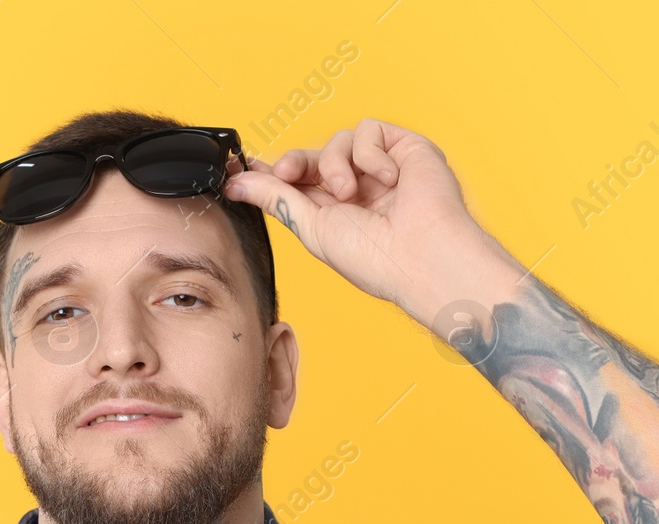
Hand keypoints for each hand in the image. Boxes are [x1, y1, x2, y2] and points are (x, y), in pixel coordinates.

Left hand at [222, 118, 524, 326]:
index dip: (270, 171)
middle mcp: (356, 189)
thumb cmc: (374, 257)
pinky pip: (368, 131)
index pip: (296, 182)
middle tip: (285, 174)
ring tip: (351, 193)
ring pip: (337, 141)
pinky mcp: (402, 147)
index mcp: (333, 213)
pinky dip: (370, 155)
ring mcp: (380, 168)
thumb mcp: (310, 227)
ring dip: (335, 165)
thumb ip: (275, 198)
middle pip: (310, 157)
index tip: (238, 167)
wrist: (422, 255)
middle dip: (294, 164)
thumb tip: (236, 183)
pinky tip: (389, 180)